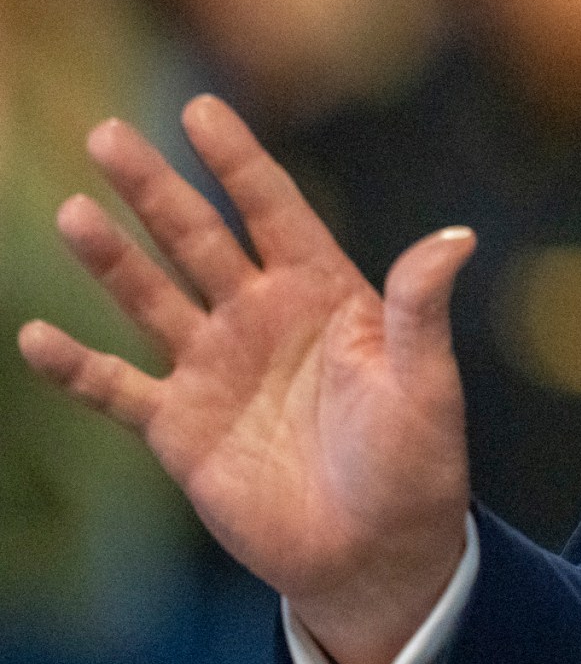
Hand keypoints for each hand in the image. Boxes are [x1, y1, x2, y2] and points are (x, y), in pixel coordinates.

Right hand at [16, 96, 474, 663]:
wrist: (375, 552)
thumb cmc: (415, 462)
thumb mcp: (425, 382)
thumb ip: (421, 309)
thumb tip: (456, 237)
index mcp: (325, 294)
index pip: (273, 210)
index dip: (238, 161)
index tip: (200, 110)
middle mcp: (261, 319)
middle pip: (197, 239)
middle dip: (154, 188)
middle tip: (107, 133)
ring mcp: (215, 369)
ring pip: (151, 297)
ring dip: (112, 259)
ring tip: (73, 213)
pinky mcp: (180, 427)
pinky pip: (116, 388)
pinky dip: (76, 366)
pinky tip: (37, 336)